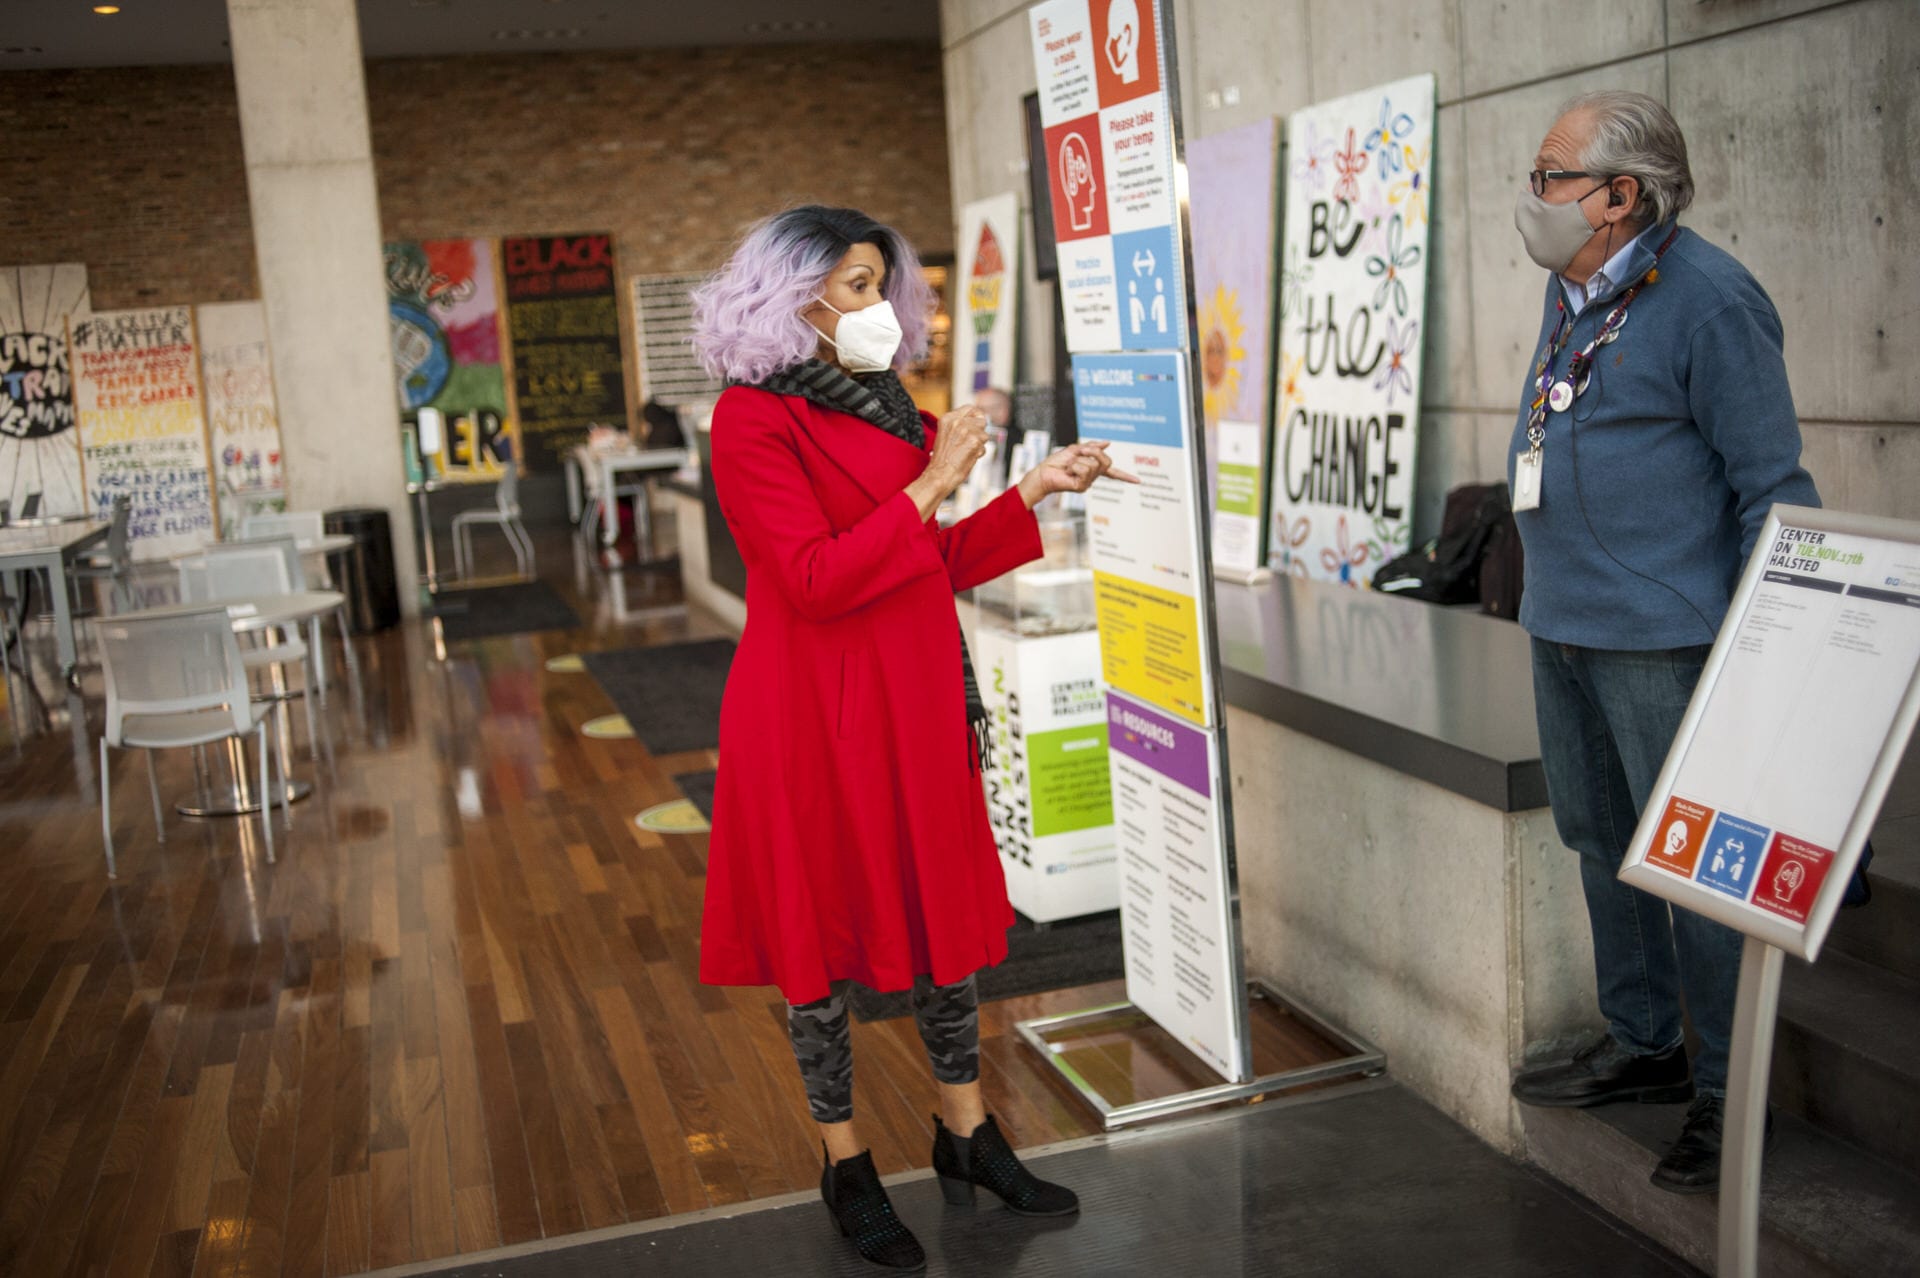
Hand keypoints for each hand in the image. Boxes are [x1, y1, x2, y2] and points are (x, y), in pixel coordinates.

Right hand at [906, 405, 989, 517]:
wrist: (939, 476)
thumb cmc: (942, 460)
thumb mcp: (946, 435)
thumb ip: (960, 426)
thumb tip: (979, 420)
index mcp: (947, 418)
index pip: (971, 408)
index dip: (977, 417)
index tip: (977, 425)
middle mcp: (956, 421)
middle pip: (981, 421)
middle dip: (979, 433)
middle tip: (967, 444)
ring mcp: (965, 430)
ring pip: (985, 435)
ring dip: (979, 445)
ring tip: (965, 452)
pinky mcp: (974, 441)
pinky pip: (984, 447)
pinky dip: (979, 454)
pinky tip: (968, 458)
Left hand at [1017, 440, 1140, 508]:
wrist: (1044, 471)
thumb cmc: (1058, 462)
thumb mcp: (1076, 449)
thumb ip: (1092, 447)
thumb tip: (1108, 442)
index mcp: (1094, 468)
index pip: (1113, 473)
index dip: (1126, 476)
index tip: (1139, 481)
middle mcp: (1093, 477)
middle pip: (1106, 461)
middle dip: (1094, 452)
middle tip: (1080, 452)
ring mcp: (1088, 483)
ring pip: (1094, 464)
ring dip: (1079, 459)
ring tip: (1069, 464)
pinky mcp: (1081, 487)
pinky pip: (1084, 469)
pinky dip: (1074, 465)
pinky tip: (1068, 471)